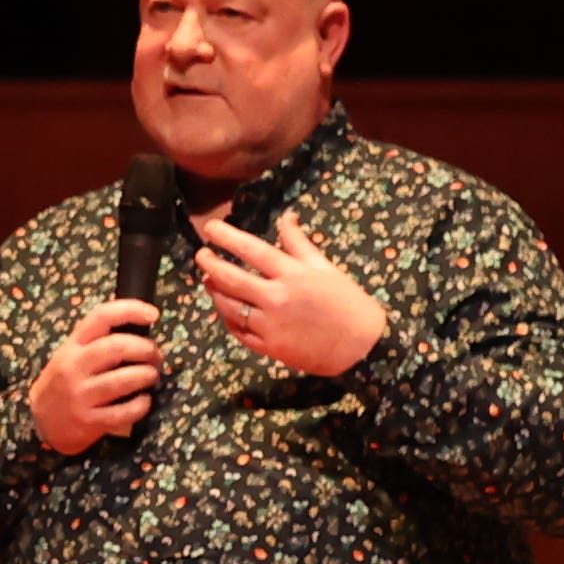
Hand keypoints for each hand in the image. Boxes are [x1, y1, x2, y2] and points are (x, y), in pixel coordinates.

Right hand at [26, 301, 162, 453]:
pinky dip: (141, 405)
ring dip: (147, 375)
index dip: (130, 310)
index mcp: (72, 345)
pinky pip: (124, 412)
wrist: (41, 420)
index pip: (101, 317)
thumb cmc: (64, 382)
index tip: (153, 314)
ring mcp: (80, 395)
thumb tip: (140, 329)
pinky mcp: (89, 420)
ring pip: (123, 380)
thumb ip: (97, 341)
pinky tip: (144, 400)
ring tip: (151, 376)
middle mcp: (74, 367)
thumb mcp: (71, 355)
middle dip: (146, 349)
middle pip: (116, 347)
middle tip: (156, 356)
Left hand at [195, 212, 386, 377]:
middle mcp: (277, 297)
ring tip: (208, 280)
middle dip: (210, 264)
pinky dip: (227, 318)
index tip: (209, 228)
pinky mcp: (268, 347)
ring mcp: (270, 324)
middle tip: (200, 255)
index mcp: (293, 274)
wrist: (363, 346)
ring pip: (229, 305)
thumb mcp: (324, 268)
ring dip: (214, 291)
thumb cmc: (347, 302)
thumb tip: (286, 215)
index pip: (251, 250)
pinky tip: (224, 308)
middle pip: (232, 277)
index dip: (226, 237)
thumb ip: (299, 243)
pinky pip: (238, 330)